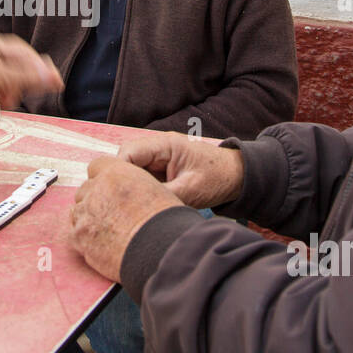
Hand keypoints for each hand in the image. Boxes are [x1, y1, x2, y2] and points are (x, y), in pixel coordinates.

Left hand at [0, 27, 62, 117]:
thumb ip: (26, 78)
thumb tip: (51, 77)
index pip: (24, 54)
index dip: (39, 68)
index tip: (54, 81)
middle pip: (15, 71)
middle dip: (18, 85)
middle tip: (18, 94)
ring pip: (4, 85)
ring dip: (4, 95)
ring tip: (0, 100)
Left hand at [69, 156, 184, 281]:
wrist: (159, 250)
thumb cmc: (165, 223)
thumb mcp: (156, 190)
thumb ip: (135, 186)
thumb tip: (132, 193)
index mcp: (117, 172)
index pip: (97, 166)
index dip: (103, 178)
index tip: (109, 189)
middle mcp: (97, 188)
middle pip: (85, 189)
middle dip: (95, 200)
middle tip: (111, 214)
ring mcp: (86, 212)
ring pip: (78, 210)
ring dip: (89, 218)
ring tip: (109, 231)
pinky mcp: (79, 236)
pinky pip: (74, 232)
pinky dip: (84, 237)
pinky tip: (100, 242)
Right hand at [116, 132, 244, 209]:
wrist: (238, 176)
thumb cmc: (219, 178)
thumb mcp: (191, 190)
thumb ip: (164, 195)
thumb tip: (137, 206)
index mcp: (165, 145)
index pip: (128, 152)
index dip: (117, 172)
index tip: (115, 194)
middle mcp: (158, 148)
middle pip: (124, 160)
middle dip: (120, 180)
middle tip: (120, 204)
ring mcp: (158, 159)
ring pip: (131, 170)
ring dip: (130, 186)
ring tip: (131, 205)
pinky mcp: (160, 170)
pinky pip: (141, 177)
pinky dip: (139, 189)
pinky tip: (141, 204)